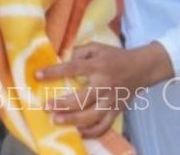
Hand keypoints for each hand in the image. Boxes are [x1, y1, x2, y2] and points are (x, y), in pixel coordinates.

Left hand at [36, 42, 172, 137]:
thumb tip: (61, 59)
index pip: (73, 68)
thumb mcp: (97, 47)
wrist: (142, 68)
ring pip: (92, 115)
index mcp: (98, 66)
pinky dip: (91, 132)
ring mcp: (111, 100)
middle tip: (46, 107)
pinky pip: (104, 125)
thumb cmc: (115, 57)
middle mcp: (104, 84)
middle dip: (62, 104)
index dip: (54, 72)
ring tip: (57, 121)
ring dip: (73, 120)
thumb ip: (79, 52)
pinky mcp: (117, 111)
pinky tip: (78, 133)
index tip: (38, 75)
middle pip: (82, 98)